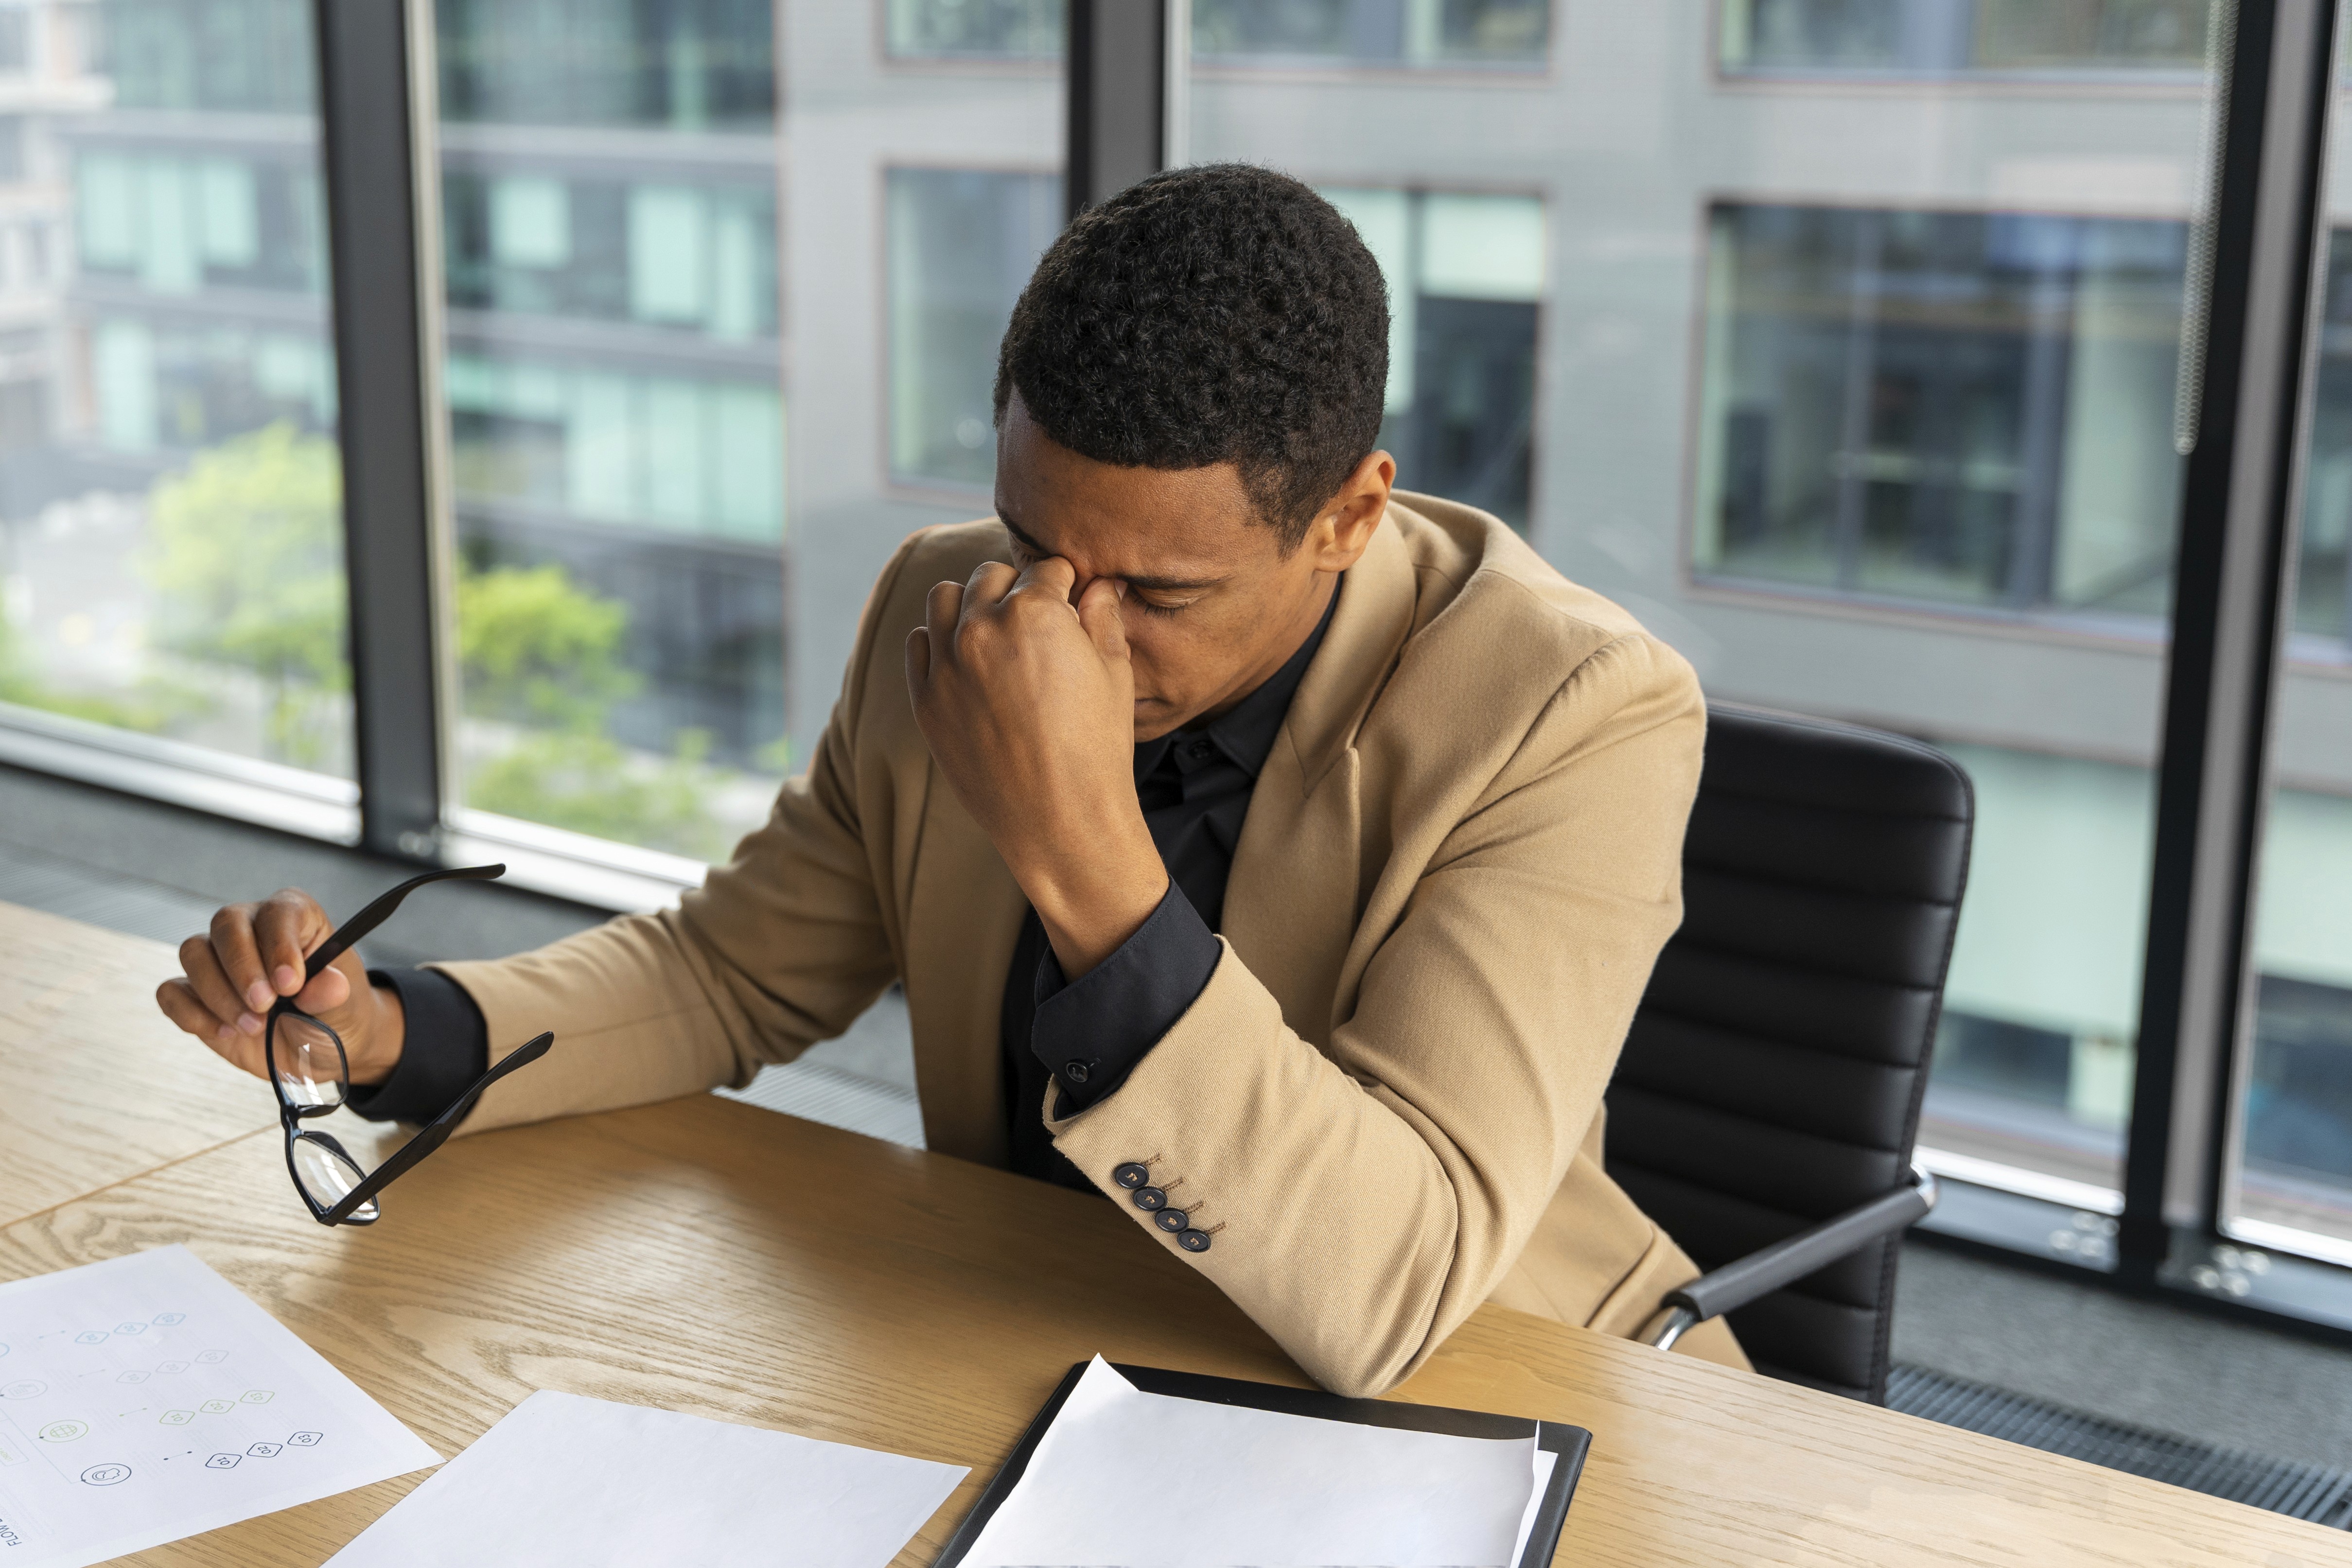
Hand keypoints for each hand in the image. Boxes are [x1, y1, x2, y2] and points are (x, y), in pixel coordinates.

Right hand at [155, 889, 406, 1086]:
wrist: (317, 1050)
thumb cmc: (334, 1016)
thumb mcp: (345, 1007)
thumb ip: (334, 993)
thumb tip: (330, 984)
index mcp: (294, 918)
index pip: (277, 913)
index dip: (280, 945)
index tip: (290, 984)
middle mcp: (251, 929)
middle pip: (226, 925)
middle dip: (242, 969)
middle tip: (264, 1006)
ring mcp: (218, 959)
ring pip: (194, 953)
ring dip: (219, 994)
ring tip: (254, 1026)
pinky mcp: (194, 993)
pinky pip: (171, 992)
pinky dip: (192, 1014)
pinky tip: (226, 1033)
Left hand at [906, 556, 1167, 976]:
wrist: (1059, 821)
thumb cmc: (1097, 748)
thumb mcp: (1114, 674)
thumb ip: (1102, 617)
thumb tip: (1100, 584)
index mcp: (1035, 612)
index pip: (1046, 569)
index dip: (1065, 583)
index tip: (1071, 600)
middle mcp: (981, 628)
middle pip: (992, 577)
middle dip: (1016, 589)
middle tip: (1036, 619)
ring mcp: (947, 664)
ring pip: (945, 598)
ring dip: (972, 604)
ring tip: (996, 630)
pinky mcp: (925, 699)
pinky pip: (920, 643)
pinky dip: (941, 641)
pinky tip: (967, 660)